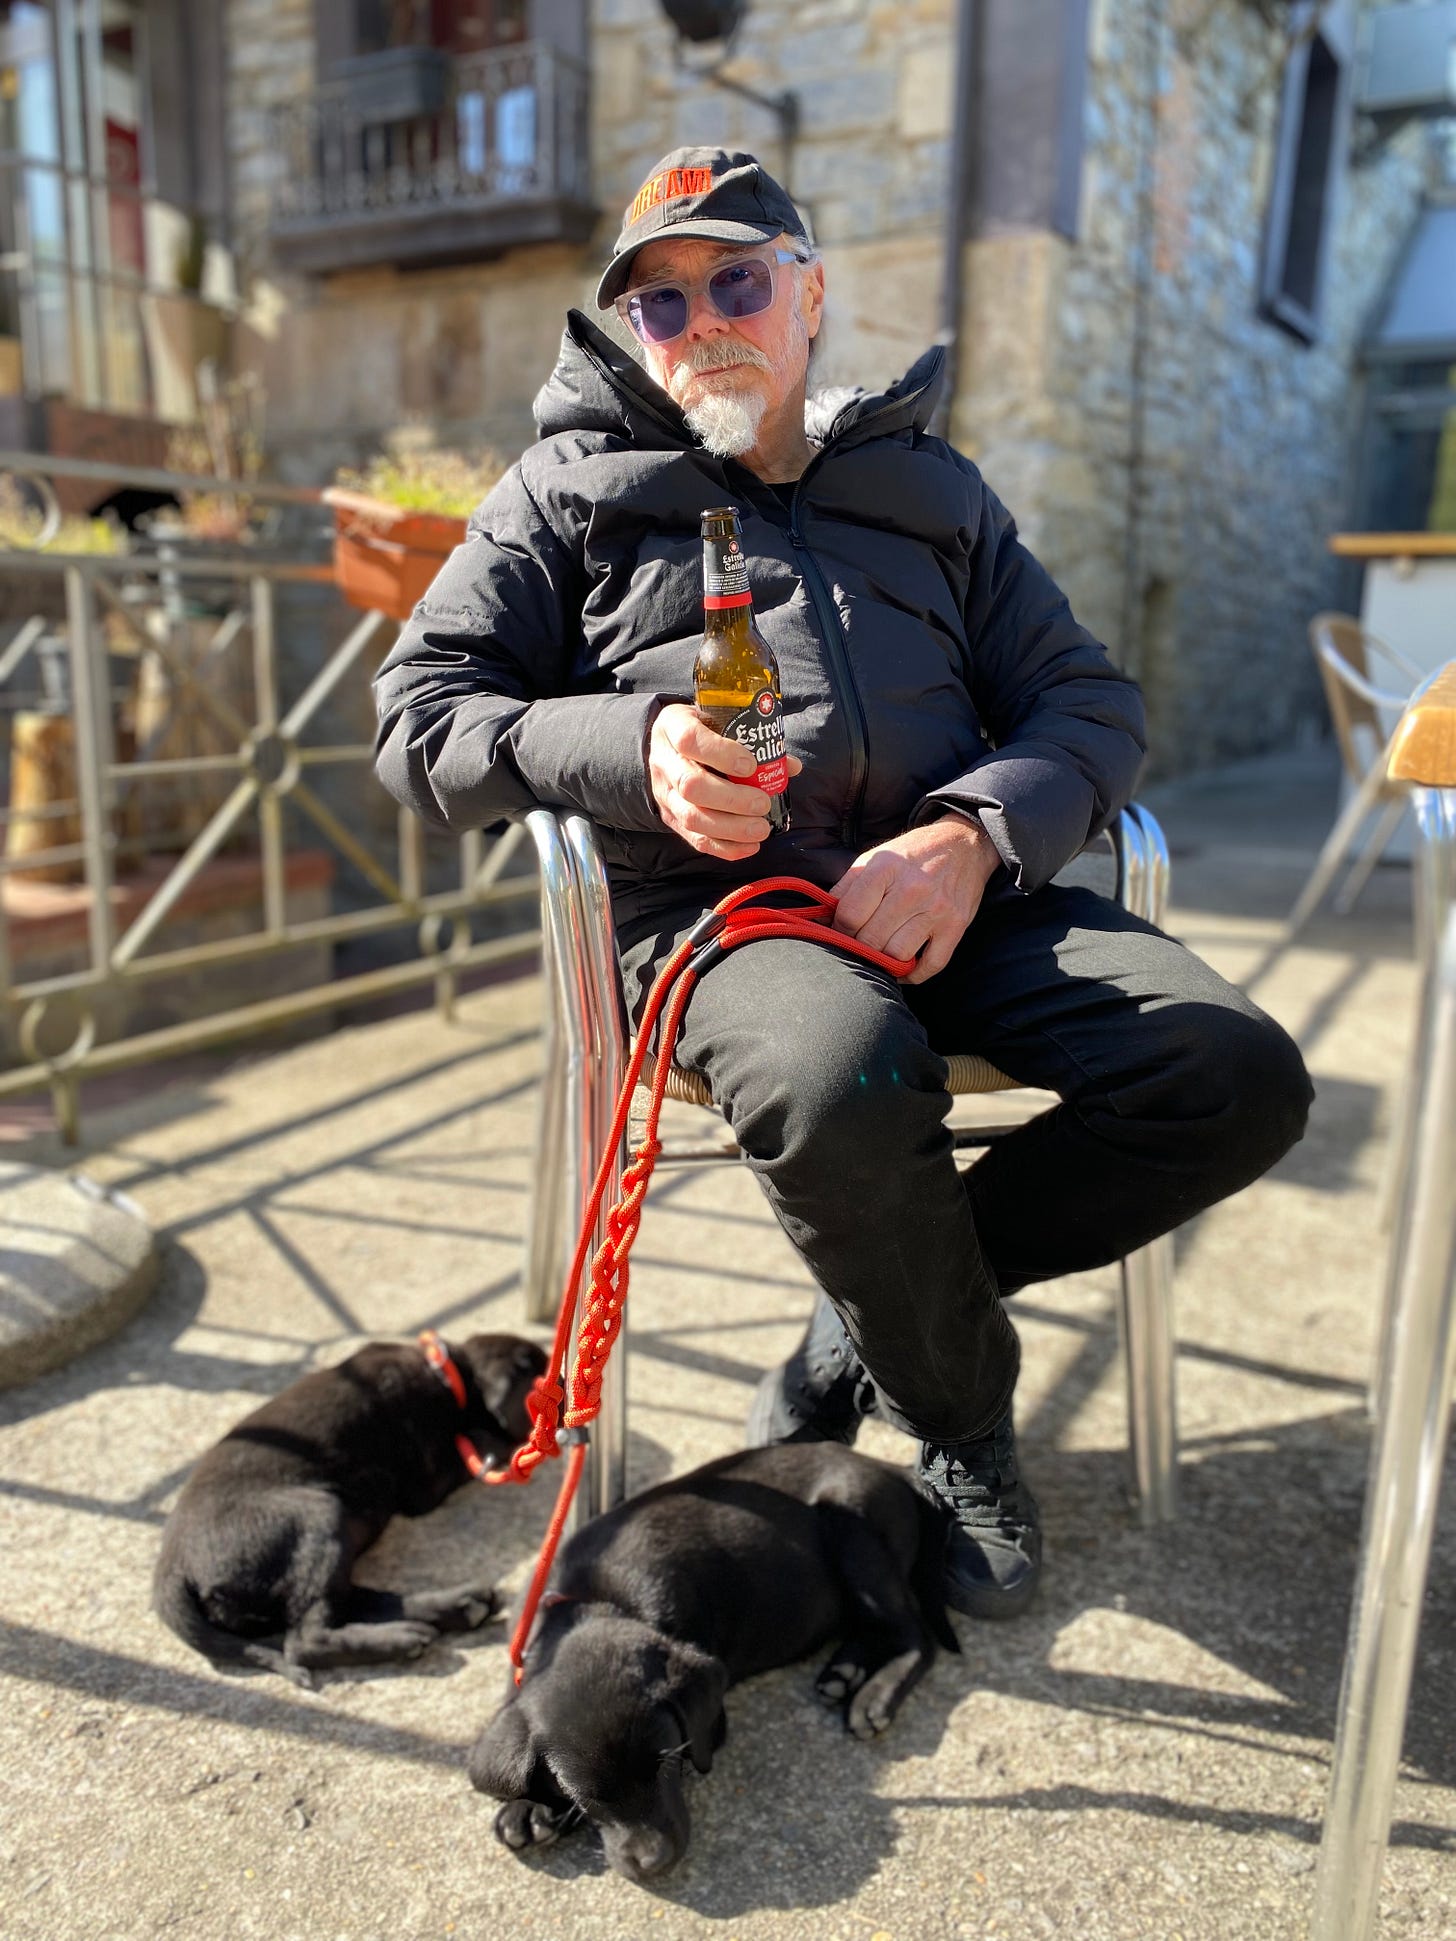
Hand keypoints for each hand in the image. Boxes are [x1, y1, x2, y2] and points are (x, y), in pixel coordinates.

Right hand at [649, 703, 801, 860]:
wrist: (667, 744)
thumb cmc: (701, 729)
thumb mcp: (719, 718)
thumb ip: (752, 738)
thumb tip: (790, 766)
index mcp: (673, 727)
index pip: (689, 740)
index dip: (720, 753)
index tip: (750, 764)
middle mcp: (664, 761)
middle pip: (690, 785)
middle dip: (731, 799)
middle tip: (763, 803)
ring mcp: (664, 793)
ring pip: (691, 816)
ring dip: (731, 827)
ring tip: (761, 829)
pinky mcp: (671, 817)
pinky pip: (694, 838)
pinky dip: (725, 847)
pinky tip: (750, 846)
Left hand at [830, 817, 999, 982]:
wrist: (964, 844)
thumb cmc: (912, 855)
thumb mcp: (874, 859)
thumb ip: (846, 888)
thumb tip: (821, 920)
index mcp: (886, 868)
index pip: (849, 915)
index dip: (837, 931)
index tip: (839, 934)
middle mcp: (912, 889)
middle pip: (871, 939)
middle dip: (859, 947)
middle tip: (858, 945)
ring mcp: (936, 910)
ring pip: (898, 956)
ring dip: (884, 962)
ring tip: (879, 955)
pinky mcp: (956, 927)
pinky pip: (930, 966)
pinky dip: (912, 975)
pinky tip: (902, 969)